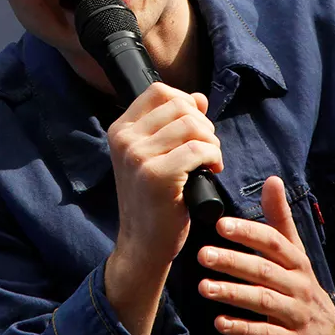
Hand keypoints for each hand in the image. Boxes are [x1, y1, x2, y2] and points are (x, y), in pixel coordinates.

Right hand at [108, 83, 219, 268]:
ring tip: (209, 161)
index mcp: (120, 130)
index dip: (185, 102)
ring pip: (193, 126)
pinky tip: (212, 171)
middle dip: (203, 125)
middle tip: (205, 150)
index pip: (158, 91)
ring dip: (211, 143)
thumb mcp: (154, 156)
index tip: (193, 128)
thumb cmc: (153, 199)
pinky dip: (213, 157)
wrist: (143, 243)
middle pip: (180, 106)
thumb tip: (199, 98)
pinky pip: (198, 149)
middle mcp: (125, 139)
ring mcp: (138, 157)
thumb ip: (172, 125)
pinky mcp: (157, 175)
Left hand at [197, 176, 334, 334]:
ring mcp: (296, 314)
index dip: (248, 232)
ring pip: (264, 301)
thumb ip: (280, 218)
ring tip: (204, 288)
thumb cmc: (302, 286)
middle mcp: (298, 285)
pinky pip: (266, 334)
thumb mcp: (295, 252)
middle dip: (233, 261)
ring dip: (233, 293)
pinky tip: (220, 322)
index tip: (220, 224)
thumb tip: (272, 179)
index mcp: (296, 261)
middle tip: (202, 255)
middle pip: (264, 270)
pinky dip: (243, 328)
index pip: (272, 241)